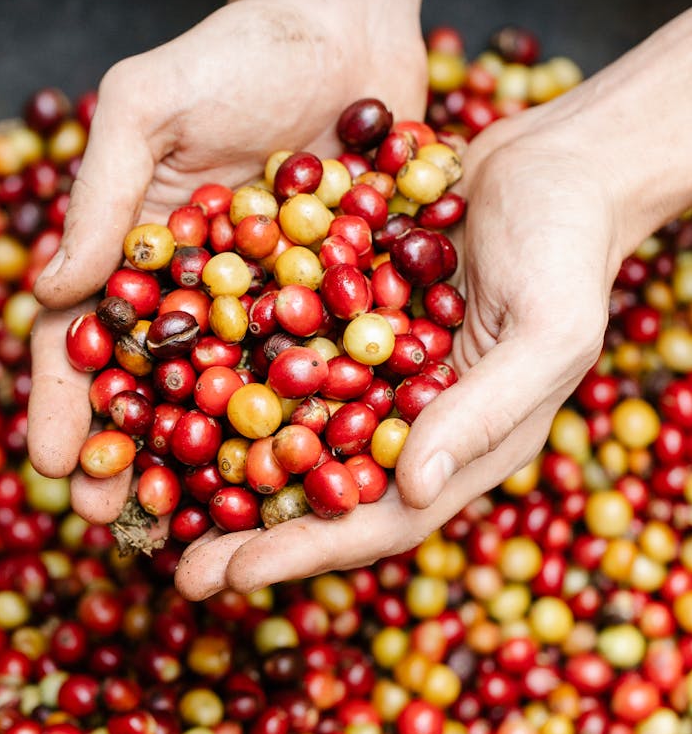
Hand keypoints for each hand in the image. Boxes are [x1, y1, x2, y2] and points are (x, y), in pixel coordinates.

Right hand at [27, 0, 425, 523]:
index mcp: (139, 251)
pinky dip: (314, 419)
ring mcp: (272, 300)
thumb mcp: (147, 104)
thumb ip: (103, 194)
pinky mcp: (342, 299)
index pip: (87, 337)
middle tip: (119, 520)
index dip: (67, 401)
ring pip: (239, 394)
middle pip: (159, 385)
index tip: (54, 464)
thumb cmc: (234, 50)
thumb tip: (53, 288)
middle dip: (133, 453)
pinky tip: (311, 473)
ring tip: (207, 524)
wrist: (344, 26)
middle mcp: (200, 290)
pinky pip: (324, 367)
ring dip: (217, 461)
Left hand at [174, 89, 623, 597]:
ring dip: (235, 463)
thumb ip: (486, 410)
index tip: (232, 573)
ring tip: (162, 491)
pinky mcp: (354, 317)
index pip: (383, 516)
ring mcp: (380, 368)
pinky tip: (182, 384)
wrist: (557, 160)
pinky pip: (292, 356)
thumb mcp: (549, 330)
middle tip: (179, 567)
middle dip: (255, 530)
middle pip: (327, 488)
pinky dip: (243, 375)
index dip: (310, 549)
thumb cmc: (570, 246)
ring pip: (298, 429)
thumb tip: (415, 490)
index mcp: (467, 443)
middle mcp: (415, 418)